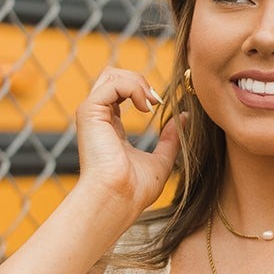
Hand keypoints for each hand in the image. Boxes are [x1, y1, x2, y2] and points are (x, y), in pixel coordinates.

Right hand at [75, 68, 179, 215]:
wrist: (118, 199)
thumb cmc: (134, 190)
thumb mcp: (160, 160)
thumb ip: (169, 140)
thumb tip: (184, 118)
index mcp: (110, 125)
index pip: (121, 92)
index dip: (142, 90)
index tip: (159, 105)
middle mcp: (99, 117)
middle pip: (113, 76)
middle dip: (138, 80)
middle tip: (156, 101)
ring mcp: (92, 113)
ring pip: (111, 74)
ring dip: (137, 81)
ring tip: (151, 103)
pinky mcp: (90, 112)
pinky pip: (112, 82)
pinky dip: (133, 87)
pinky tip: (145, 106)